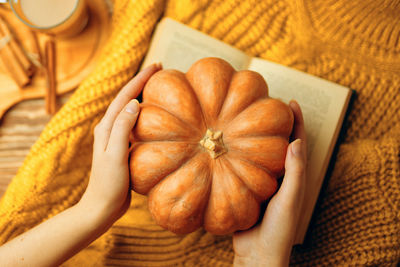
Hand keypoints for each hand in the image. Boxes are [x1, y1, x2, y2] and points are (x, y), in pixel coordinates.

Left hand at [79, 63, 161, 226]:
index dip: (140, 79)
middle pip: (127, 99)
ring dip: (145, 96)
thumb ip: (122, 129)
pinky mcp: (124, 148)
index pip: (125, 97)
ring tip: (161, 88)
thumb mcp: (115, 155)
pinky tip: (159, 118)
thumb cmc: (108, 184)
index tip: (157, 66)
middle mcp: (110, 129)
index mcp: (106, 127)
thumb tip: (134, 104)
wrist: (102, 207)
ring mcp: (117, 138)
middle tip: (160, 70)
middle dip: (142, 82)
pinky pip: (137, 125)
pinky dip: (148, 116)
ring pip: (132, 111)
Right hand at [233, 100, 306, 266]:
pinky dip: (238, 156)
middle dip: (274, 124)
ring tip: (243, 120)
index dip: (296, 122)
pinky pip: (243, 169)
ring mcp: (262, 184)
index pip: (297, 143)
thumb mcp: (289, 200)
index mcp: (294, 178)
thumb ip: (295, 173)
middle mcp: (279, 178)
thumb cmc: (279, 230)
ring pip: (258, 155)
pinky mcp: (247, 191)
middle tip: (264, 105)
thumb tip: (297, 140)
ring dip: (254, 138)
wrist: (257, 255)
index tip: (290, 102)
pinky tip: (226, 148)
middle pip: (278, 144)